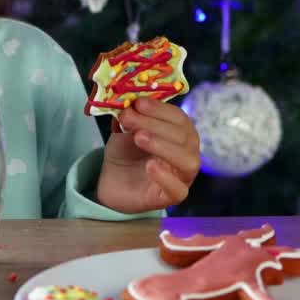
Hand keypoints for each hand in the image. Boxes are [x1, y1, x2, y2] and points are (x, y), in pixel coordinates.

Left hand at [95, 97, 200, 213]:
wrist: (111, 181)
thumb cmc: (126, 152)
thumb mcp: (125, 128)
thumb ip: (131, 115)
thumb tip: (131, 103)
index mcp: (180, 133)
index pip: (179, 118)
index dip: (160, 109)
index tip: (138, 103)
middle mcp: (187, 152)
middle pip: (182, 136)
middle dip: (155, 124)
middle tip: (129, 119)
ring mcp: (182, 176)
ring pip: (188, 161)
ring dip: (163, 146)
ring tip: (139, 138)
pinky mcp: (172, 197)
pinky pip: (178, 190)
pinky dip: (165, 177)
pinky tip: (150, 166)